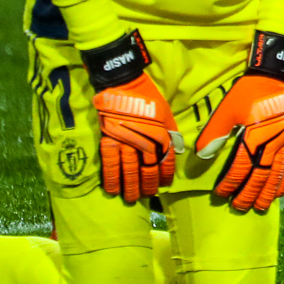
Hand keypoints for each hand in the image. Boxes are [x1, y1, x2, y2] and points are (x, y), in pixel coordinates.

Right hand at [85, 32, 182, 204]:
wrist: (124, 85)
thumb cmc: (148, 98)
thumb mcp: (166, 114)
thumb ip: (170, 134)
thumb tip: (174, 150)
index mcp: (163, 134)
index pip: (166, 161)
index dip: (164, 175)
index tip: (163, 185)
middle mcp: (147, 141)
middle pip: (147, 170)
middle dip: (147, 185)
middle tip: (146, 196)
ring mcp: (127, 142)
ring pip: (129, 171)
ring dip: (130, 187)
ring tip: (131, 198)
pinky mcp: (109, 140)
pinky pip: (110, 165)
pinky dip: (111, 179)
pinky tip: (112, 190)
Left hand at [194, 33, 283, 212]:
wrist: (274, 77)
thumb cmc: (247, 92)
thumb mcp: (227, 109)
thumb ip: (215, 133)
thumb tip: (202, 155)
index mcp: (255, 135)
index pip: (242, 166)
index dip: (231, 182)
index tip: (221, 194)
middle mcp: (273, 141)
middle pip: (262, 174)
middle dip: (250, 193)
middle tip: (240, 207)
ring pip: (278, 172)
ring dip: (269, 192)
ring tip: (261, 206)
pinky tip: (281, 191)